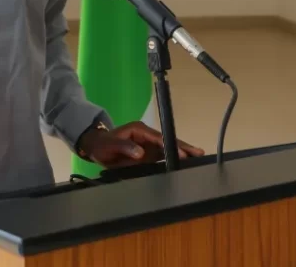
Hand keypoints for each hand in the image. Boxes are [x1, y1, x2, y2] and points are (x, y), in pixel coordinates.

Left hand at [77, 121, 203, 168]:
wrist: (96, 148)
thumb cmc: (102, 145)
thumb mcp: (110, 145)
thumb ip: (125, 147)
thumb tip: (141, 153)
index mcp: (140, 130)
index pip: (158, 138)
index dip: (170, 145)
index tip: (182, 152)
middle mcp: (147, 136)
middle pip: (167, 141)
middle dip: (183, 147)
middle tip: (199, 153)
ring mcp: (149, 145)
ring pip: (168, 148)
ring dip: (182, 153)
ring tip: (198, 159)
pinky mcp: (148, 154)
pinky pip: (163, 156)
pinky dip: (174, 159)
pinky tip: (185, 165)